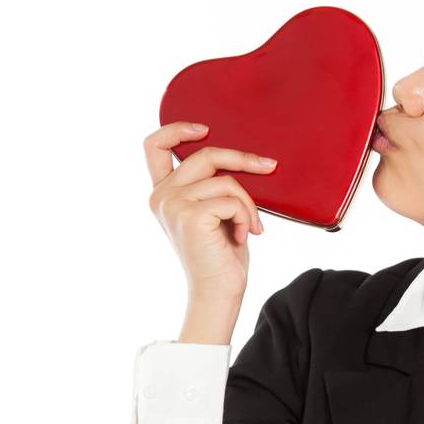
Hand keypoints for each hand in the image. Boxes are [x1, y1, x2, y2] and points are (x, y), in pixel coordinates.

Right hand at [143, 122, 279, 330]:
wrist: (218, 294)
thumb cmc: (221, 257)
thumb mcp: (214, 213)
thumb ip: (211, 186)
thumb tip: (240, 159)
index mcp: (162, 194)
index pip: (154, 146)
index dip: (178, 129)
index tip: (205, 129)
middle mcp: (161, 197)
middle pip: (204, 155)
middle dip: (242, 159)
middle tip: (269, 167)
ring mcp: (173, 205)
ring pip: (224, 180)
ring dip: (247, 204)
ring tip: (249, 227)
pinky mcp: (190, 216)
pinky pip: (232, 199)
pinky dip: (246, 216)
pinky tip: (243, 236)